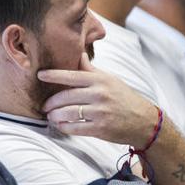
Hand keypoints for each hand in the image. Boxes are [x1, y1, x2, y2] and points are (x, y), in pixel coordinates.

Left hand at [38, 53, 160, 147]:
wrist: (144, 121)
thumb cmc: (125, 98)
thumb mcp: (110, 80)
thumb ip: (92, 70)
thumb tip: (80, 55)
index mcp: (100, 80)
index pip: (72, 75)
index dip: (53, 75)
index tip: (40, 74)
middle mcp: (99, 94)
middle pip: (66, 96)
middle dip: (51, 102)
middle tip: (44, 105)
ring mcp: (100, 112)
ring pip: (68, 113)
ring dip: (55, 116)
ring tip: (51, 116)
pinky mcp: (101, 129)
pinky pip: (75, 128)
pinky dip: (64, 127)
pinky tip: (61, 126)